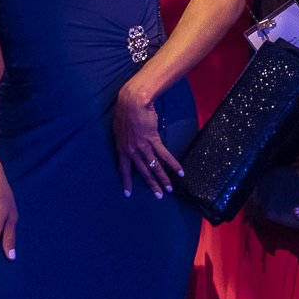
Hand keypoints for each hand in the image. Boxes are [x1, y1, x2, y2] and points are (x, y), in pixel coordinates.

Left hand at [113, 80, 179, 197]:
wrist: (132, 102)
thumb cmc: (124, 111)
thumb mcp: (118, 128)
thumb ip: (124, 139)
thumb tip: (128, 144)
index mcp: (121, 148)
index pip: (123, 169)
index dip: (126, 182)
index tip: (128, 194)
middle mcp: (131, 150)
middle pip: (143, 171)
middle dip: (151, 184)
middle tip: (158, 196)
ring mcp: (143, 146)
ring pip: (154, 166)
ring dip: (163, 178)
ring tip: (170, 189)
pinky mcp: (154, 140)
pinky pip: (164, 155)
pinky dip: (173, 164)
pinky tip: (180, 172)